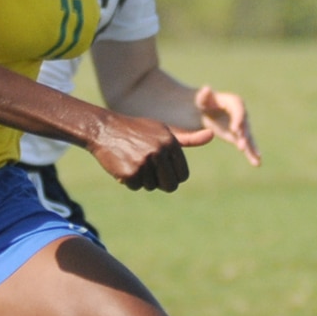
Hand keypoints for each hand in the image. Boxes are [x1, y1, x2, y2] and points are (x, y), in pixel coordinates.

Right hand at [87, 111, 213, 191]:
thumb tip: (212, 134)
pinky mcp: (130, 172)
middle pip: (170, 186)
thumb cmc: (136, 130)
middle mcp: (160, 152)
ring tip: (132, 160)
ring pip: (151, 186)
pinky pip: (136, 186)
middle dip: (160, 182)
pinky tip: (122, 164)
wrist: (104, 129)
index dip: (172, 175)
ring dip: (142, 179)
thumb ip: (187, 138)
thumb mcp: (163, 130)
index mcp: (171, 142)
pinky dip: (129, 180)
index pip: (183, 175)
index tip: (160, 168)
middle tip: (147, 169)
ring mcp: (144, 162)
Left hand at [193, 85, 259, 165]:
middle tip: (241, 145)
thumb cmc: (203, 102)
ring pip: (248, 136)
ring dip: (251, 147)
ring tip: (256, 158)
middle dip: (244, 135)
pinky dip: (252, 153)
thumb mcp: (201, 98)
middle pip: (244, 124)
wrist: (205, 110)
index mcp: (234, 102)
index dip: (238, 118)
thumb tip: (206, 89)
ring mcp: (241, 126)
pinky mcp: (239, 137)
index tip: (235, 129)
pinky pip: (247, 145)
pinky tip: (257, 163)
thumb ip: (204, 95)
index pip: (239, 109)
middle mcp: (241, 114)